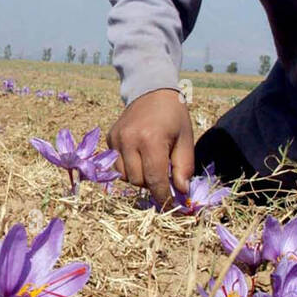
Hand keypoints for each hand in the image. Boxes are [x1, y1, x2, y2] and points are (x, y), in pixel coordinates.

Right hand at [106, 88, 193, 206]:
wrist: (152, 90)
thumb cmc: (174, 116)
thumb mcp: (186, 139)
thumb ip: (184, 167)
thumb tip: (180, 191)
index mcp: (151, 140)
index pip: (155, 179)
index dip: (162, 197)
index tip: (169, 206)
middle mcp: (129, 140)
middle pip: (138, 180)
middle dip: (152, 184)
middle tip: (164, 176)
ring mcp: (116, 139)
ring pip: (124, 176)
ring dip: (139, 177)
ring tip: (150, 164)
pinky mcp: (109, 138)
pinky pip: (117, 165)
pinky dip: (129, 167)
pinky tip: (139, 155)